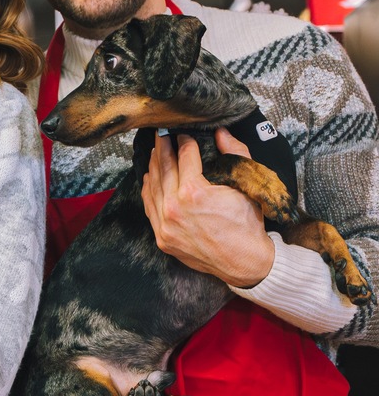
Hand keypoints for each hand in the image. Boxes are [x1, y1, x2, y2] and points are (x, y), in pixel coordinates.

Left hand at [140, 128, 273, 287]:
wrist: (246, 262)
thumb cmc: (248, 225)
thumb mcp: (246, 185)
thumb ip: (235, 153)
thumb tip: (221, 133)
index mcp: (194, 192)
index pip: (184, 156)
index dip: (184, 141)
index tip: (183, 133)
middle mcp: (174, 209)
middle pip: (164, 169)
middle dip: (162, 148)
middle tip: (161, 135)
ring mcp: (165, 225)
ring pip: (153, 187)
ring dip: (153, 167)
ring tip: (156, 153)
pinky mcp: (163, 238)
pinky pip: (149, 208)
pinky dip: (148, 190)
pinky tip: (150, 178)